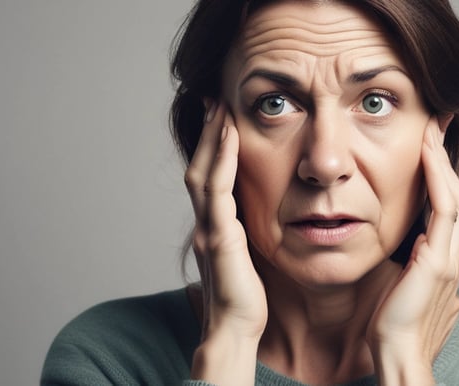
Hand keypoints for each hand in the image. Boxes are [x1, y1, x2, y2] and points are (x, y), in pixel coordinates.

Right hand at [185, 99, 266, 383]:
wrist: (235, 330)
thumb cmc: (245, 300)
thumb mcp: (247, 259)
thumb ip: (246, 237)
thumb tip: (258, 222)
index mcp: (214, 228)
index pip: (209, 178)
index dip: (212, 148)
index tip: (221, 120)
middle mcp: (206, 224)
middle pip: (200, 167)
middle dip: (207, 133)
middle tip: (214, 101)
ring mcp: (209, 229)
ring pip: (203, 173)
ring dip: (211, 138)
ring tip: (219, 108)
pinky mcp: (218, 238)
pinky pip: (217, 191)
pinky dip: (221, 160)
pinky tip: (228, 137)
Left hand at [367, 116, 458, 384]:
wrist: (398, 355)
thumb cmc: (394, 326)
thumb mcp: (403, 286)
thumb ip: (411, 266)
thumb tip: (410, 251)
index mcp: (444, 261)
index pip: (450, 210)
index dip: (444, 178)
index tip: (432, 149)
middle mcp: (452, 257)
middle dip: (448, 161)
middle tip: (437, 126)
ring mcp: (448, 260)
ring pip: (455, 199)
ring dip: (443, 163)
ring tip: (430, 133)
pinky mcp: (437, 265)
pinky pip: (443, 213)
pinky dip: (437, 182)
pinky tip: (428, 158)